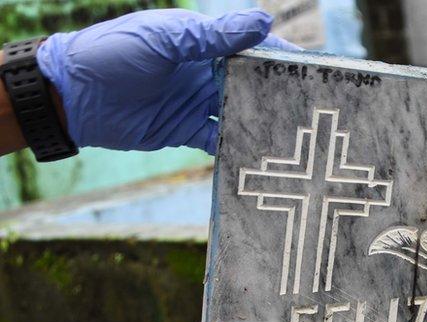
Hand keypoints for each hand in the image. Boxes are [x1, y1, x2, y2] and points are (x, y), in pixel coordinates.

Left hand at [36, 8, 297, 154]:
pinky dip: (238, 147)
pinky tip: (259, 154)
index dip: (281, 55)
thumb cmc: (115, 53)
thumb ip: (213, 35)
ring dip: (263, 121)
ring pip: (242, 112)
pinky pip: (221, 140)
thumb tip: (264, 22)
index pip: (252, 47)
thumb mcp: (166, 38)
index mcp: (203, 43)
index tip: (310, 68)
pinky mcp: (188, 131)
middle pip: (253, 82)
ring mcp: (199, 102)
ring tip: (294, 133)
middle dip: (280, 92)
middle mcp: (206, 72)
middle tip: (312, 106)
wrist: (73, 95)